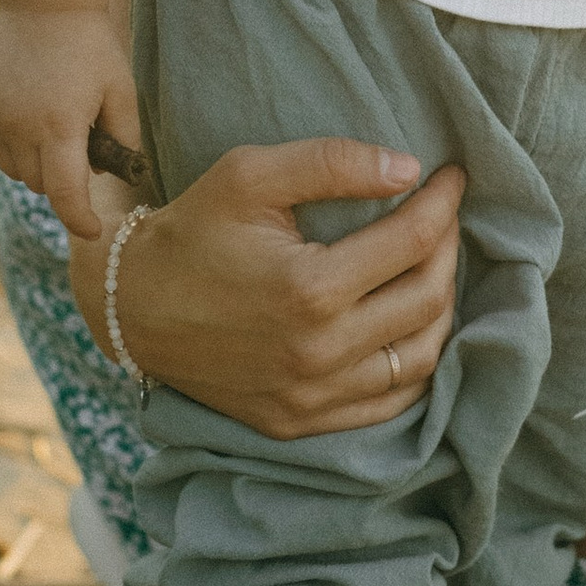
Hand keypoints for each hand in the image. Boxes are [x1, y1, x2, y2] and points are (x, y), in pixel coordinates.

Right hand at [0, 5, 142, 240]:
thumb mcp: (121, 89)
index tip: (93, 231)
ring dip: (33, 162)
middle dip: (62, 177)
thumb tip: (113, 174)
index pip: (66, 194)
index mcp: (60, 126)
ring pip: (12, 169)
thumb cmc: (90, 45)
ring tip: (52, 125)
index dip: (80, 219)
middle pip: (39, 184)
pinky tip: (24, 118)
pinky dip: (6, 145)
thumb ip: (124, 137)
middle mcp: (19, 126)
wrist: (44, 0)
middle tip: (78, 144)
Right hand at [68, 139, 465, 437]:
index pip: (414, 242)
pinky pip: (389, 403)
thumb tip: (408, 169)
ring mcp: (311, 396)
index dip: (444, 203)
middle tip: (443, 218)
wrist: (131, 306)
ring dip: (441, 309)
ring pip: (420, 358)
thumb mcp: (249, 175)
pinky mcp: (300, 422)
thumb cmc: (192, 231)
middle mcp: (319, 352)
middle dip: (448, 249)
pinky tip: (411, 327)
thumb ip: (332, 164)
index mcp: (310, 289)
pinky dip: (415, 365)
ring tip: (433, 268)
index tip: (454, 178)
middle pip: (428, 300)